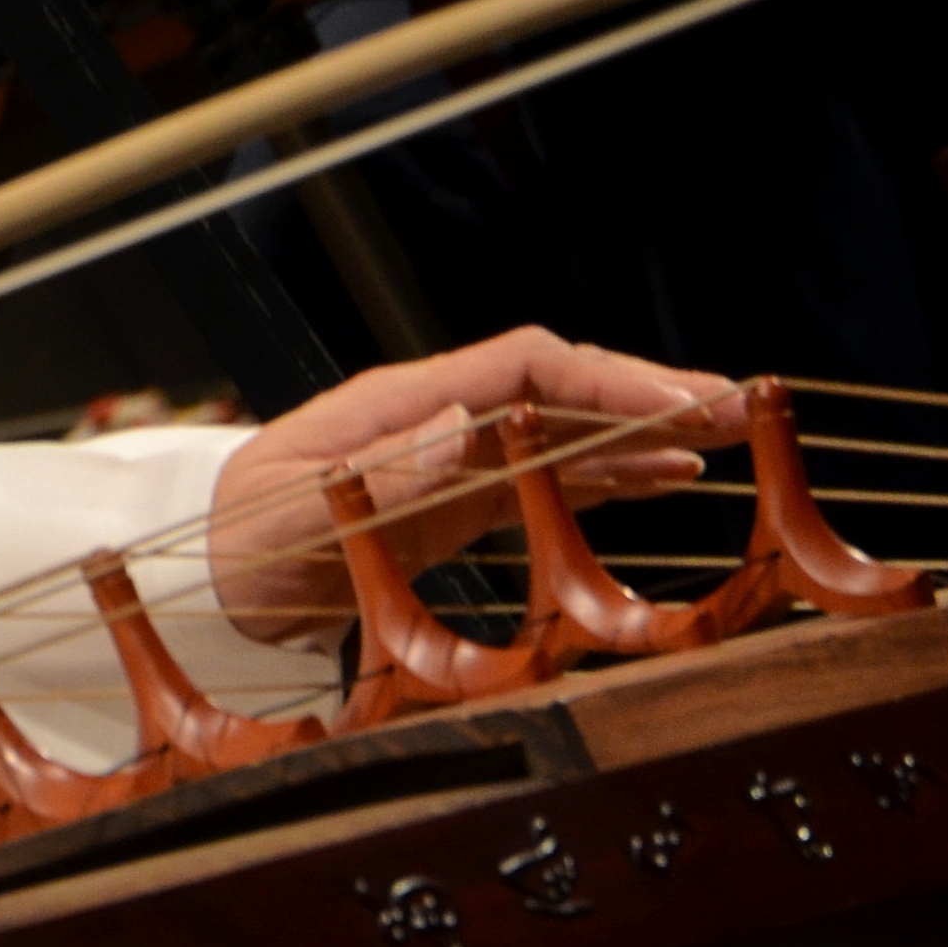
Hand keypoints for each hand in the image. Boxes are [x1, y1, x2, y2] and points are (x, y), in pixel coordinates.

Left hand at [207, 329, 733, 641]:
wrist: (207, 579)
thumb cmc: (238, 546)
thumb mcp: (291, 520)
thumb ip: (373, 479)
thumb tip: (457, 421)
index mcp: (400, 405)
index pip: (525, 367)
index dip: (605, 379)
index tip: (675, 403)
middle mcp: (437, 418)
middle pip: (561, 383)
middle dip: (648, 390)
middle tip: (740, 405)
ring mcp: (454, 456)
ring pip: (569, 425)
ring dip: (647, 427)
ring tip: (734, 432)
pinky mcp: (460, 498)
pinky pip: (553, 474)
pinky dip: (616, 472)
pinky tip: (673, 478)